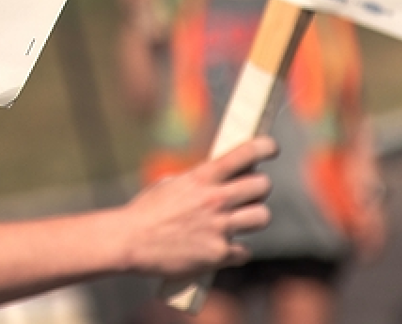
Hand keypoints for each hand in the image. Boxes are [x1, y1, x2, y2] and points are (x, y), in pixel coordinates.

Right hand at [117, 137, 273, 277]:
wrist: (130, 241)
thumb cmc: (146, 211)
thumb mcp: (171, 184)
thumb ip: (198, 181)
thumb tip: (217, 179)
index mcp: (201, 178)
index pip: (243, 154)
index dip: (264, 147)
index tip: (271, 148)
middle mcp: (214, 200)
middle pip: (262, 186)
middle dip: (259, 188)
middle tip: (251, 193)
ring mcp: (219, 227)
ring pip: (262, 217)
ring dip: (253, 218)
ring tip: (241, 220)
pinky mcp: (218, 254)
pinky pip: (244, 250)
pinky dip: (236, 251)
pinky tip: (223, 248)